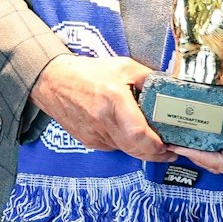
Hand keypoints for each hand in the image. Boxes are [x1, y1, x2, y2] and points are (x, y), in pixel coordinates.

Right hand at [28, 54, 170, 161]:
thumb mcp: (123, 66)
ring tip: (152, 142)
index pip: (140, 134)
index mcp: (114, 100)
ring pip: (125, 150)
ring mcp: (94, 133)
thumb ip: (148, 78)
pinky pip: (113, 147)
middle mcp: (103, 121)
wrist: (51, 81)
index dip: (158, 146)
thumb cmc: (86, 72)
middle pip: (136, 149)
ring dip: (140, 149)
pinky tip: (127, 135)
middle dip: (156, 154)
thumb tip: (170, 88)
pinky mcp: (87, 140)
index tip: (170, 146)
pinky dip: (124, 144)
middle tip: (169, 152)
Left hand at [171, 46, 222, 173]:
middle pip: (222, 164)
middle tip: (173, 144)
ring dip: (198, 152)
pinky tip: (190, 132)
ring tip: (177, 139)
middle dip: (197, 157)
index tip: (181, 147)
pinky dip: (204, 143)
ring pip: (220, 156)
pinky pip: (221, 145)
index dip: (203, 159)